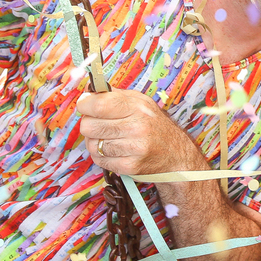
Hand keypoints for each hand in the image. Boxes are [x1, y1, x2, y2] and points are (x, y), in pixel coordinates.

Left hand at [76, 89, 204, 175]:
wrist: (176, 154)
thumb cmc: (154, 126)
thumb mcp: (141, 102)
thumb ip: (115, 96)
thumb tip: (88, 93)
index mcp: (137, 108)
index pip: (98, 105)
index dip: (85, 104)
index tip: (85, 105)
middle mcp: (136, 127)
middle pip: (89, 126)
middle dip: (88, 124)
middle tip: (97, 123)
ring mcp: (133, 148)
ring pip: (92, 144)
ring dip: (94, 141)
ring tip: (107, 138)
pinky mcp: (129, 166)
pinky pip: (99, 159)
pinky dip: (102, 155)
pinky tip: (113, 150)